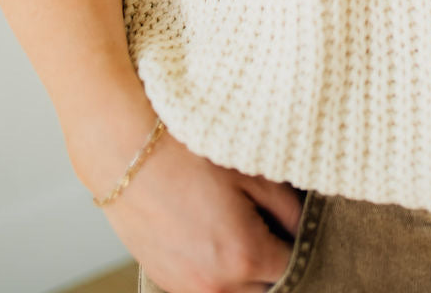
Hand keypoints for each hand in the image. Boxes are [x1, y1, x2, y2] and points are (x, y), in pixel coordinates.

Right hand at [99, 125, 303, 292]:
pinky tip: (213, 233)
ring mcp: (187, 288)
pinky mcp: (166, 281)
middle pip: (266, 287)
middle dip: (274, 261)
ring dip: (246, 272)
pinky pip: (206, 288)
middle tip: (272, 223)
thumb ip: (290, 208)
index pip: (293, 266)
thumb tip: (306, 226)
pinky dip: (218, 271)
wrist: (124, 152)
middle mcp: (217, 285)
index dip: (302, 242)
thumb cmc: (188, 154)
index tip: (299, 221)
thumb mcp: (252, 171)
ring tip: (241, 227)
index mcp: (245, 256)